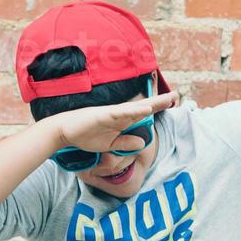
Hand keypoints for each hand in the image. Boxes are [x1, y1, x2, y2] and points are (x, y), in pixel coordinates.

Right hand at [50, 90, 179, 153]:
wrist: (65, 132)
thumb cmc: (86, 135)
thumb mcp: (110, 145)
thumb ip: (125, 143)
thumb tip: (141, 144)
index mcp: (121, 120)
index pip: (142, 113)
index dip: (157, 108)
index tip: (172, 103)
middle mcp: (119, 114)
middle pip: (143, 107)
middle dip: (160, 102)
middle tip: (176, 96)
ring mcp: (111, 113)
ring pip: (135, 108)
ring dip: (151, 104)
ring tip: (167, 100)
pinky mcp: (102, 115)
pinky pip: (120, 113)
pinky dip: (133, 111)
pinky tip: (145, 109)